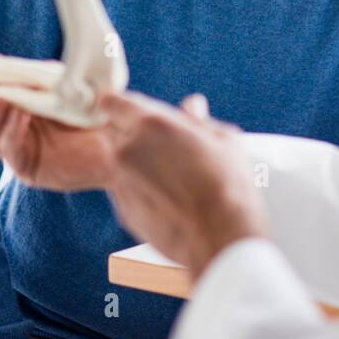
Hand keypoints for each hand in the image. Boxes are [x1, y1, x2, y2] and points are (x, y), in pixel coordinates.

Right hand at [0, 42, 118, 191]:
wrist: (117, 139)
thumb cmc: (85, 109)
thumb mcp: (50, 82)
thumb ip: (16, 71)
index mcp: (7, 113)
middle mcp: (6, 133)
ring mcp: (16, 151)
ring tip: (2, 99)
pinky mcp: (28, 168)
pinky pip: (11, 150)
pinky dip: (12, 131)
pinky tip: (21, 115)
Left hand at [96, 90, 270, 281]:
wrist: (221, 236)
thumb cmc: (228, 183)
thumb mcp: (223, 139)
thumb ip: (199, 120)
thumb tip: (192, 105)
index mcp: (150, 123)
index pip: (110, 101)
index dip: (117, 103)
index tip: (127, 109)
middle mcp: (127, 150)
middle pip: (110, 131)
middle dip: (126, 131)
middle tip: (156, 141)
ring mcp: (122, 182)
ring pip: (117, 162)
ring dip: (132, 161)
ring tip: (167, 172)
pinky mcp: (124, 210)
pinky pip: (124, 190)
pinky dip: (138, 188)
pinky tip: (167, 196)